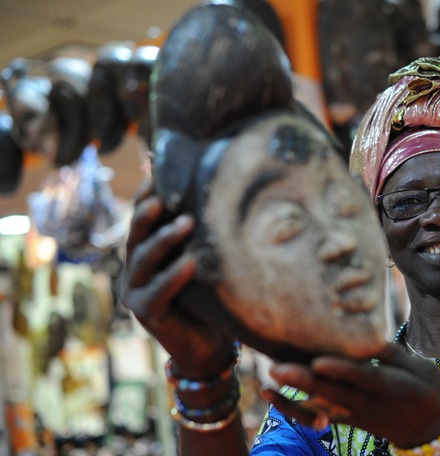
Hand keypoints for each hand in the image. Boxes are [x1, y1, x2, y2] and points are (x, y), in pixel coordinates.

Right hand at [120, 182, 232, 376]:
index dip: (144, 199)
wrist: (209, 346)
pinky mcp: (145, 314)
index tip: (155, 176)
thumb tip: (220, 197)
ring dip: (165, 239)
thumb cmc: (208, 298)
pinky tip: (190, 262)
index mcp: (145, 254)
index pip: (141, 222)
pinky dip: (174, 275)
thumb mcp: (202, 262)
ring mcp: (136, 292)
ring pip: (144, 260)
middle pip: (136, 236)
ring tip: (187, 223)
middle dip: (147, 214)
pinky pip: (158, 291)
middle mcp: (135, 270)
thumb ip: (199, 238)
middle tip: (164, 196)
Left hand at [261, 343, 439, 448]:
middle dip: (305, 380)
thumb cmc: (429, 391)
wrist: (430, 431)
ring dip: (294, 393)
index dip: (339, 370)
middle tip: (277, 367)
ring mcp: (355, 413)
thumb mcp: (422, 369)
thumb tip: (368, 336)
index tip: (318, 361)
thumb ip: (393, 355)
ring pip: (321, 404)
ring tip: (270, 376)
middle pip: (333, 391)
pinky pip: (317, 415)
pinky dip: (292, 407)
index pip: (361, 377)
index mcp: (389, 387)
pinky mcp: (347, 419)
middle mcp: (368, 402)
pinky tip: (270, 394)